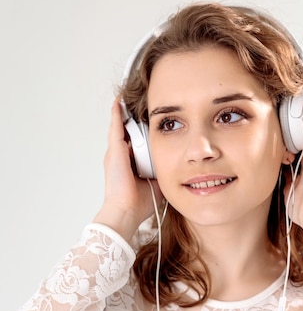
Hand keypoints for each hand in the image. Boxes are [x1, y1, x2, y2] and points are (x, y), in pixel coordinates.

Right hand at [93, 99, 162, 241]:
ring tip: (128, 99)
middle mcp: (121, 157)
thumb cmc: (140, 203)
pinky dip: (116, 114)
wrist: (127, 211)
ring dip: (125, 114)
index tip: (151, 121)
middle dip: (134, 119)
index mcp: (131, 164)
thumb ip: (165, 172)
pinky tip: (119, 103)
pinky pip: (115, 127)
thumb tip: (180, 167)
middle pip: (129, 133)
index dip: (143, 132)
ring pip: (122, 128)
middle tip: (142, 105)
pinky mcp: (115, 151)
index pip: (137, 143)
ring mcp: (116, 153)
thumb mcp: (158, 182)